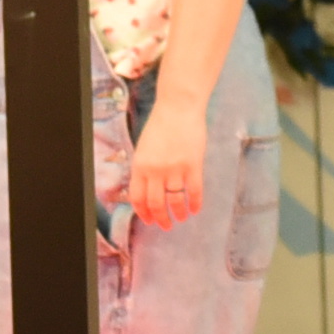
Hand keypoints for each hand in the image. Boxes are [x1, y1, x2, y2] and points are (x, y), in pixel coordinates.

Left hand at [125, 88, 209, 229]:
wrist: (179, 108)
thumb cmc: (161, 125)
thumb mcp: (144, 148)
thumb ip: (145, 169)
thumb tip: (150, 191)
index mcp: (140, 166)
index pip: (138, 198)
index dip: (144, 213)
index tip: (149, 220)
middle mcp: (155, 170)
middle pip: (156, 204)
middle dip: (161, 219)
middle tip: (166, 226)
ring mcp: (174, 169)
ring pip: (175, 201)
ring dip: (178, 213)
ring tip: (182, 218)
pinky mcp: (193, 165)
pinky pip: (194, 192)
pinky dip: (195, 204)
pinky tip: (196, 209)